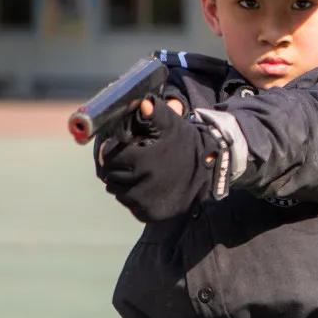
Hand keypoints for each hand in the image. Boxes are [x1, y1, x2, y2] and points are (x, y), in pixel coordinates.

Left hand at [96, 96, 220, 221]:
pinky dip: (132, 196)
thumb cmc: (185, 144)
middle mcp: (142, 182)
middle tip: (133, 160)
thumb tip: (142, 103)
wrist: (207, 172)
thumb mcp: (171, 125)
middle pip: (109, 174)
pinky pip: (128, 204)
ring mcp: (145, 201)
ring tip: (141, 173)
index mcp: (144, 159)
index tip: (126, 148)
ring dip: (122, 181)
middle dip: (117, 166)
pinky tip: (146, 186)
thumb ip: (154, 113)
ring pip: (116, 190)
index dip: (114, 151)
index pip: (109, 156)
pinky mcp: (148, 213)